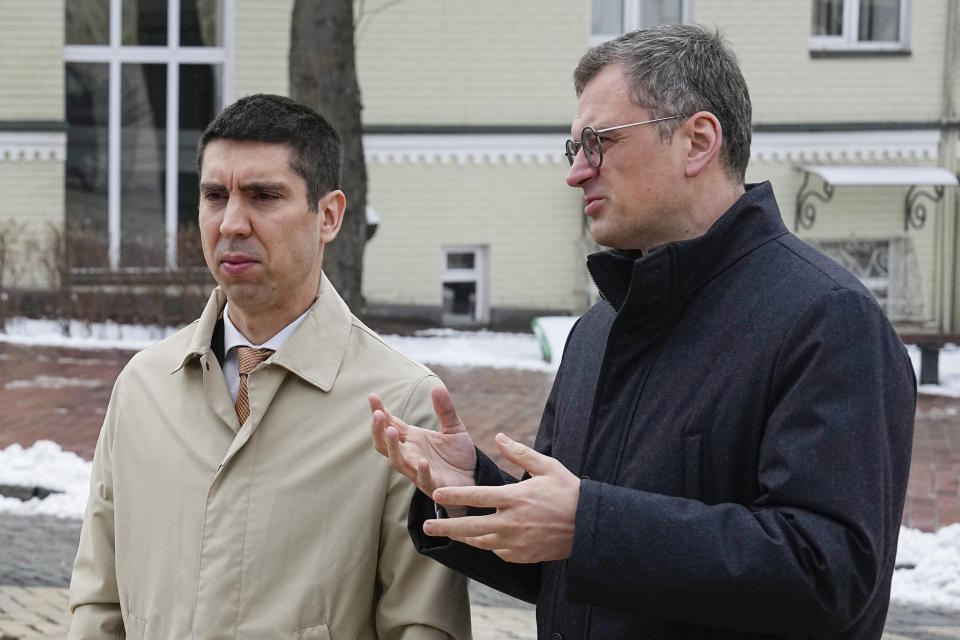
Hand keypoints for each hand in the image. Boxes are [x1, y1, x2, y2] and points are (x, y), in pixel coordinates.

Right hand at [369, 386, 476, 500]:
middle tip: (377, 414)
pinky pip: (423, 479)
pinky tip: (422, 462)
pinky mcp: (433, 485)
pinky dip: (421, 471)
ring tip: (391, 431)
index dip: (380, 411)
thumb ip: (445, 410)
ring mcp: (419, 470)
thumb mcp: (454, 428)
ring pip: (398, 460)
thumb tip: (437, 386)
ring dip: (392, 447)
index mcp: (413, 439)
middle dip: (379, 429)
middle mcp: (411, 454)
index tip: (372, 396)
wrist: (474, 479)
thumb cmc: (458, 455)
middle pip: (385, 443)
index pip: (391, 423)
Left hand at [423, 433, 580, 563]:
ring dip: (462, 538)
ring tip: (446, 534)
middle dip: (446, 527)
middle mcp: (513, 522)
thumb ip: (520, 453)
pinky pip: (497, 550)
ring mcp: (517, 542)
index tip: (435, 494)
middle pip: (471, 526)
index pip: (478, 496)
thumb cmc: (569, 492)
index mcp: (516, 497)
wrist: (589, 527)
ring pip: (480, 542)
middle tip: (426, 527)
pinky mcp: (521, 556)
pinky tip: (481, 538)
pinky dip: (488, 544)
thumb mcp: (548, 467)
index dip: (455, 495)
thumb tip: (499, 436)